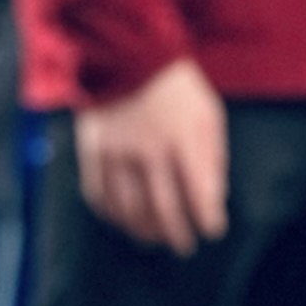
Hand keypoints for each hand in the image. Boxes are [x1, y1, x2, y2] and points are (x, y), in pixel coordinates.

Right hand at [73, 59, 226, 256]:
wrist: (127, 58)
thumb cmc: (176, 90)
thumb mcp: (207, 116)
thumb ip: (211, 157)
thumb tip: (212, 198)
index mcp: (182, 140)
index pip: (197, 192)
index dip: (206, 217)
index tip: (211, 230)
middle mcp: (147, 151)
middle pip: (162, 208)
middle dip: (176, 233)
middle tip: (183, 246)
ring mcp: (116, 154)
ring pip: (128, 208)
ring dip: (143, 229)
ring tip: (154, 238)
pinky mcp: (92, 153)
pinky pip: (99, 195)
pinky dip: (113, 214)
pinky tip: (124, 219)